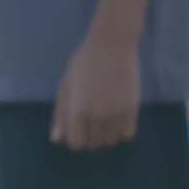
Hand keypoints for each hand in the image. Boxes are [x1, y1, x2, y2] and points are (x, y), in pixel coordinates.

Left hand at [53, 30, 141, 152]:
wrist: (112, 44)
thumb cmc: (84, 63)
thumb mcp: (66, 86)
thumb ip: (60, 114)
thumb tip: (57, 140)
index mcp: (76, 111)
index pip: (76, 144)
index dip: (75, 138)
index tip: (77, 127)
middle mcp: (96, 116)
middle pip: (93, 145)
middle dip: (90, 136)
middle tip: (90, 118)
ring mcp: (115, 113)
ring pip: (110, 141)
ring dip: (106, 134)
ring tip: (104, 115)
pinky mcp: (132, 109)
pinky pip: (127, 135)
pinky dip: (121, 130)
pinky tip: (116, 116)